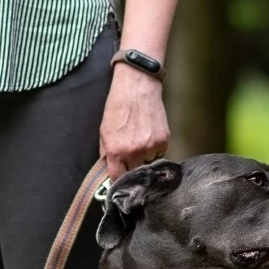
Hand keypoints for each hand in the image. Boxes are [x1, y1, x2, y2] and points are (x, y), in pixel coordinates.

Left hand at [100, 65, 168, 182]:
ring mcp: (151, 148)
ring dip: (144, 159)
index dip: (118, 181)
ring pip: (148, 165)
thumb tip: (109, 171)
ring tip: (140, 141)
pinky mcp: (164, 141)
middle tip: (130, 160)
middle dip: (131, 170)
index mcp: (116, 152)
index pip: (117, 179)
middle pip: (134, 175)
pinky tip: (149, 135)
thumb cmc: (118, 107)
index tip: (119, 181)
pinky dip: (154, 150)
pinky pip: (159, 154)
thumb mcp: (104, 132)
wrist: (138, 87)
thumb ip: (106, 154)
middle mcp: (134, 153)